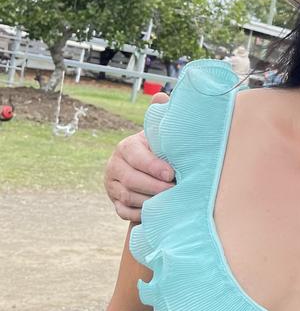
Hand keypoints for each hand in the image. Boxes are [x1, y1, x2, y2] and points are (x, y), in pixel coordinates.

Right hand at [104, 94, 174, 221]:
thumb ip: (160, 118)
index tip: (171, 173)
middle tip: (175, 190)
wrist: (150, 170)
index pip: (134, 156)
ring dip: (150, 200)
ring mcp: (112, 186)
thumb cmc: (160, 150)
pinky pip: (125, 212)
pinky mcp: (115, 203)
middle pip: (130, 180)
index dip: (152, 166)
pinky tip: (157, 210)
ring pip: (128, 198)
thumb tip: (162, 96)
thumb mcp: (160, 135)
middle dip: (155, 187)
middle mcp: (114, 166)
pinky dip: (141, 213)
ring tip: (171, 200)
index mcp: (126, 147)